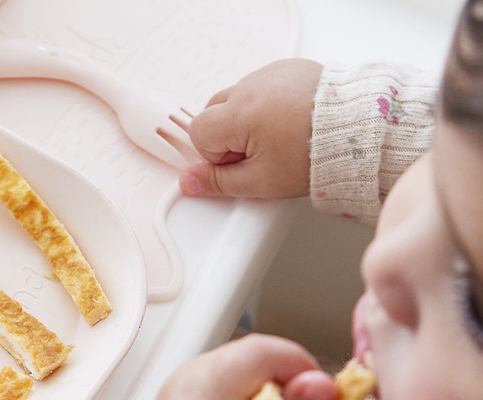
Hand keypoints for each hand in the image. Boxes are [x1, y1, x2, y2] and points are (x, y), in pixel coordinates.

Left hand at [140, 334, 338, 399]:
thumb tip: (324, 384)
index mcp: (199, 394)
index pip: (261, 353)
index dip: (301, 368)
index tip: (322, 399)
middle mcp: (185, 378)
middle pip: (254, 356)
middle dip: (290, 380)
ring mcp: (182, 381)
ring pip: (245, 363)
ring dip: (273, 388)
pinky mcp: (187, 389)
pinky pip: (230, 375)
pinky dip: (253, 394)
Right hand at [179, 58, 323, 199]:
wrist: (360, 131)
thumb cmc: (315, 155)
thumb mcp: (261, 182)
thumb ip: (218, 182)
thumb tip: (189, 182)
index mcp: (239, 113)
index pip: (199, 134)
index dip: (218, 155)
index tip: (244, 162)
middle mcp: (250, 86)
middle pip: (214, 113)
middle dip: (229, 135)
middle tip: (261, 152)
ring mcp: (269, 73)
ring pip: (237, 99)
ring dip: (248, 119)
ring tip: (279, 136)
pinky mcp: (287, 68)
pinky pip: (262, 86)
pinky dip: (268, 103)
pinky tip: (289, 119)